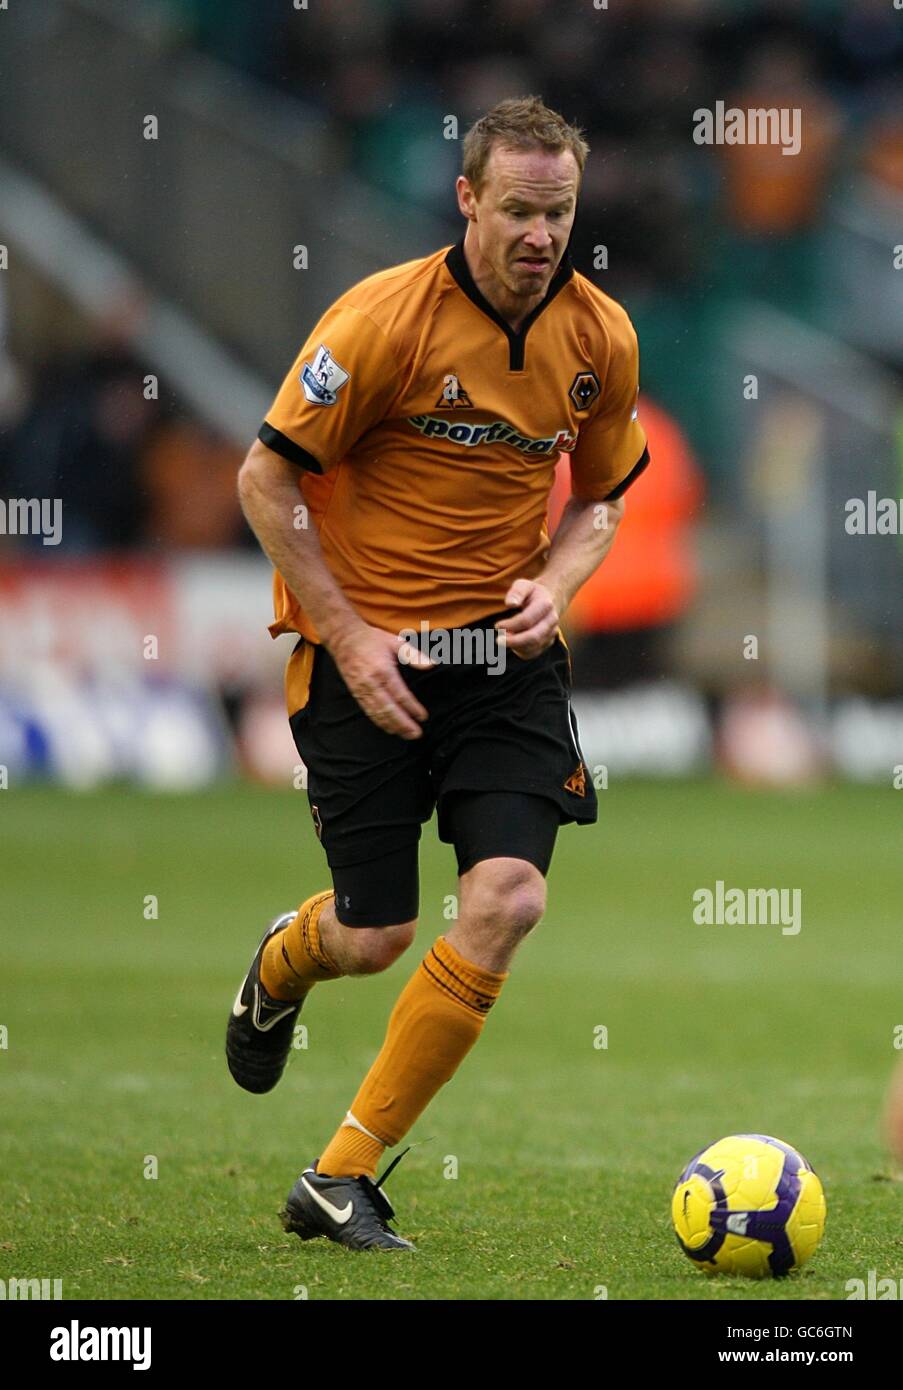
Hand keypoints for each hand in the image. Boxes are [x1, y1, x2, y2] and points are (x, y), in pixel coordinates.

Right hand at [328, 623, 431, 738]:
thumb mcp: (395, 642)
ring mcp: (362, 689)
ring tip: (405, 735)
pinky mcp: (356, 693)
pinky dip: (379, 722)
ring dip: (392, 726)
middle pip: (389, 709)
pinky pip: (368, 711)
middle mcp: (371, 683)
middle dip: (403, 724)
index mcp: (383, 671)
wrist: (343, 638)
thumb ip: (414, 655)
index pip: (400, 695)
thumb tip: (432, 665)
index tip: (423, 717)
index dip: (412, 708)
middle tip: (416, 734)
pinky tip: (389, 728)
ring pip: (378, 713)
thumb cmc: (371, 639)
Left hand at [494, 578, 560, 658]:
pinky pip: (533, 653)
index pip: (527, 620)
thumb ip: (517, 591)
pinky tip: (511, 643)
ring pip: (533, 647)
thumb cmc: (531, 593)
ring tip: (503, 639)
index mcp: (545, 605)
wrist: (549, 600)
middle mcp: (551, 621)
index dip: (510, 625)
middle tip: (498, 640)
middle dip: (513, 641)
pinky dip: (519, 651)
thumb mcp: (524, 585)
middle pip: (534, 637)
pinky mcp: (547, 643)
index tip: (497, 625)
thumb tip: (510, 604)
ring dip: (515, 646)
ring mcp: (551, 633)